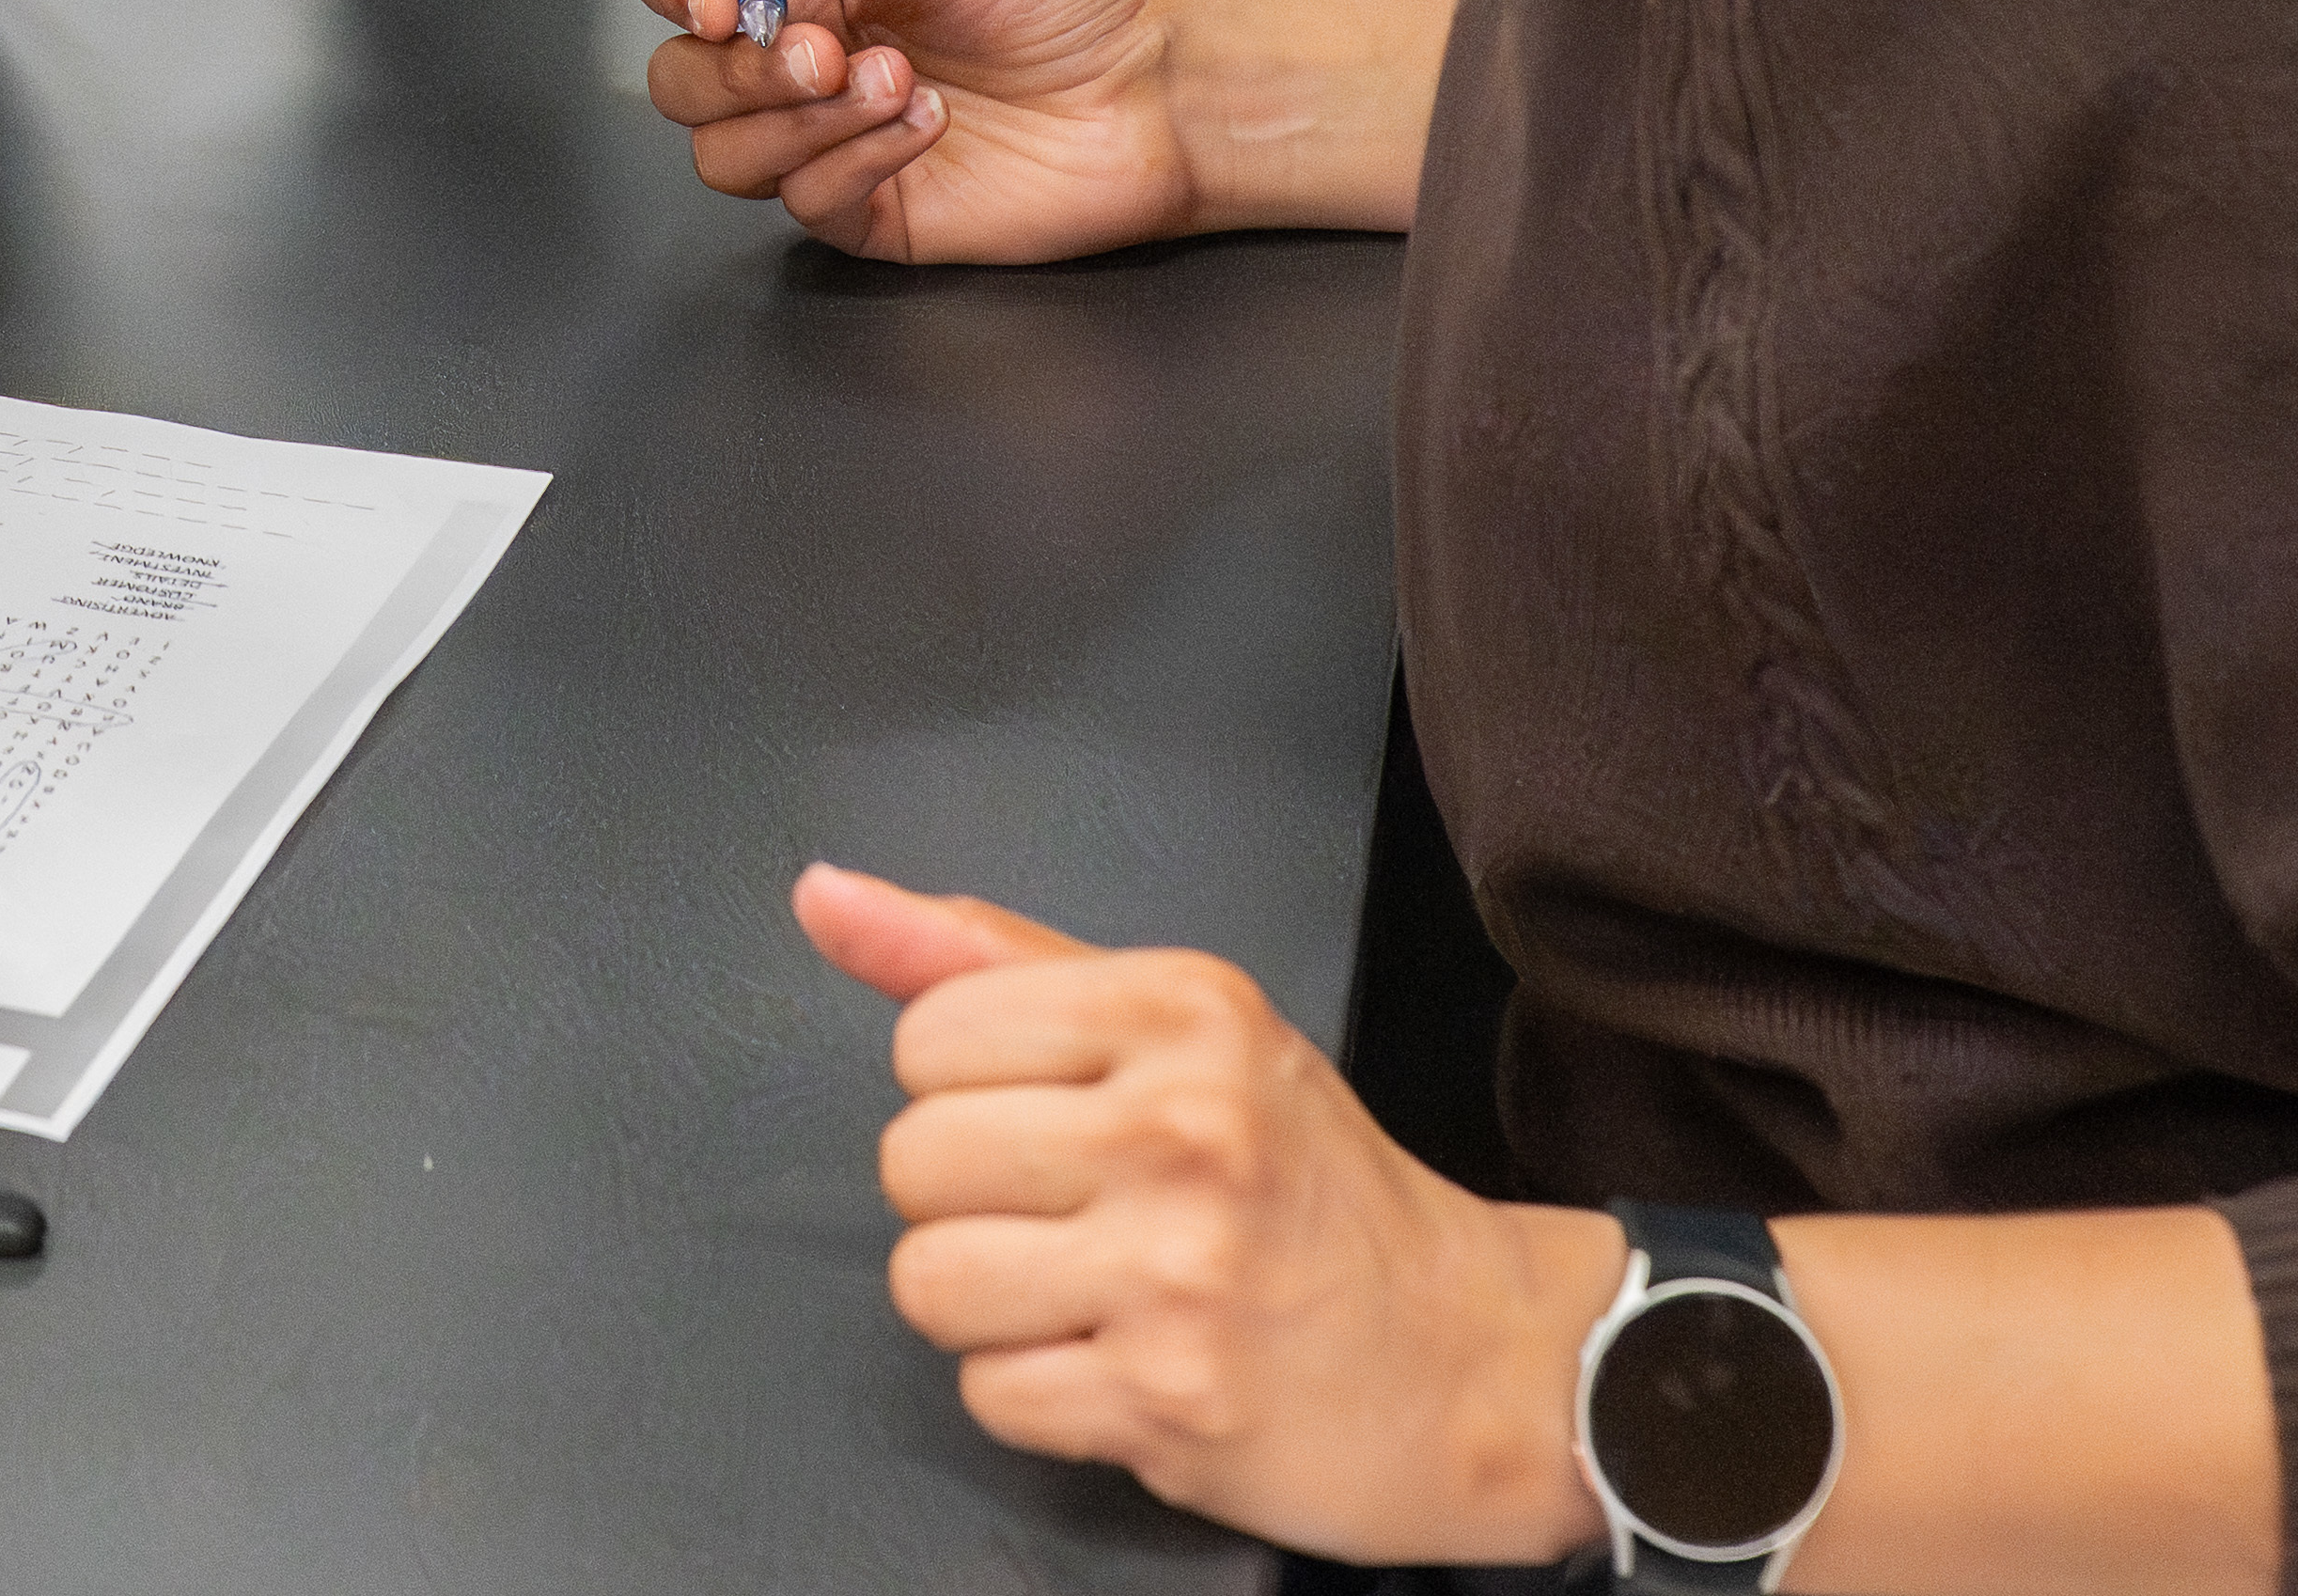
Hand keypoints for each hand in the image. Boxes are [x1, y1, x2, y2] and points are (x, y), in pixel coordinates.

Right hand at [640, 0, 1199, 263]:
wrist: (1148, 85)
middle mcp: (805, 62)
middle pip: (680, 81)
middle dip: (739, 68)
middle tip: (825, 48)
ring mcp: (829, 142)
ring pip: (724, 153)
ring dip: (798, 116)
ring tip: (893, 80)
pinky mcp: (868, 210)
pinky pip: (805, 200)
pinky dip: (855, 157)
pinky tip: (924, 122)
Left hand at [809, 868, 1614, 1564]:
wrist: (1472, 1359)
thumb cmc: (1311, 1186)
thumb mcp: (1180, 1027)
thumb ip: (990, 960)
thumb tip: (825, 896)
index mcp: (1183, 1009)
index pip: (929, 1035)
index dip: (967, 1090)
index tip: (1054, 1117)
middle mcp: (1182, 1128)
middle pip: (913, 1162)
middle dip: (971, 1203)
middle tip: (1077, 1215)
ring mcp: (1176, 1272)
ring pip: (929, 1284)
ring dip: (990, 1308)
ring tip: (1088, 1293)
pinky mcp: (1169, 1401)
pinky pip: (989, 1395)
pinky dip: (1038, 1396)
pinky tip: (1119, 1366)